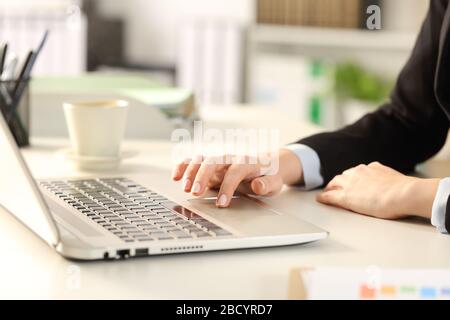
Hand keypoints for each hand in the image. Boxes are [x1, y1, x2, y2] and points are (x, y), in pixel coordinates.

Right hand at [172, 149, 303, 206]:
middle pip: (213, 162)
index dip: (227, 186)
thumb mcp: (274, 182)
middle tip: (195, 193)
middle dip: (203, 176)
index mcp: (247, 162)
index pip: (235, 171)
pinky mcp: (210, 164)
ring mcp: (219, 160)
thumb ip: (267, 184)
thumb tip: (257, 186)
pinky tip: (175, 176)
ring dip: (191, 172)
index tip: (222, 203)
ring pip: (201, 160)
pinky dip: (183, 166)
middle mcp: (230, 158)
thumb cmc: (269, 175)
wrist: (267, 163)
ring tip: (184, 188)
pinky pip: (194, 161)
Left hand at [317, 162, 438, 218]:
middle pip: (343, 176)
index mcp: (372, 168)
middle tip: (334, 187)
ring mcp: (351, 184)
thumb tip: (394, 185)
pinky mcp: (346, 197)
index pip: (356, 172)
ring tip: (327, 193)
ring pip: (335, 184)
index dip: (351, 178)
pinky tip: (320, 199)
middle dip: (338, 182)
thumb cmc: (405, 190)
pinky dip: (324, 197)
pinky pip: (330, 196)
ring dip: (331, 188)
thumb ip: (389, 180)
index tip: (351, 181)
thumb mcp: (396, 180)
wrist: (403, 194)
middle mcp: (359, 172)